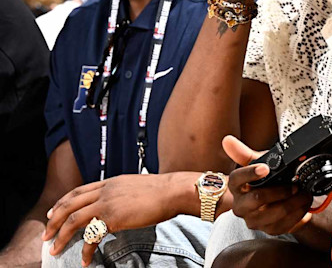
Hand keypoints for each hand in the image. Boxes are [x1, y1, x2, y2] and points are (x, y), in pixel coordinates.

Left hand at [42, 173, 192, 266]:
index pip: (78, 191)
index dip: (62, 202)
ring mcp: (107, 204)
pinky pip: (91, 236)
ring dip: (61, 236)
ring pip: (73, 220)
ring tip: (55, 249)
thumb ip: (121, 192)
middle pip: (69, 205)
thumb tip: (117, 202)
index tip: (52, 213)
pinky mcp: (113, 218)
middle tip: (47, 234)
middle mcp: (105, 191)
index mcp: (110, 182)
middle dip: (54, 221)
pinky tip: (85, 259)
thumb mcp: (134, 185)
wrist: (172, 191)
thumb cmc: (161, 190)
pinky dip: (86, 250)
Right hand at [223, 135, 313, 234]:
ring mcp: (254, 220)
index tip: (265, 168)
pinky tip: (304, 205)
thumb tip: (227, 140)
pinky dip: (298, 213)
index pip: (236, 179)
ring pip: (273, 214)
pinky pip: (284, 224)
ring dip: (293, 203)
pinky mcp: (268, 230)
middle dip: (279, 191)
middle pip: (256, 199)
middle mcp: (241, 206)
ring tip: (303, 193)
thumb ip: (244, 153)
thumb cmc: (265, 181)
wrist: (277, 201)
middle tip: (294, 185)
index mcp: (237, 187)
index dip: (250, 173)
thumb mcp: (258, 164)